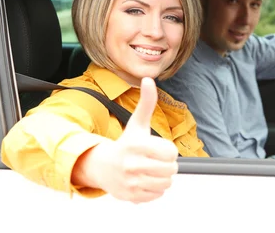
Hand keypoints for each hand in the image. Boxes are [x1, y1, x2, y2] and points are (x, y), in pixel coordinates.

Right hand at [72, 77, 178, 202]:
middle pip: (171, 169)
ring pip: (166, 183)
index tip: (160, 148)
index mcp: (137, 146)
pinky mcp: (131, 196)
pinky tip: (145, 180)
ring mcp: (131, 182)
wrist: (102, 167)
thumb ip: (146, 102)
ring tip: (152, 170)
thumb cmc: (126, 143)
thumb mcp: (137, 123)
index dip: (169, 150)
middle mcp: (132, 165)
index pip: (171, 153)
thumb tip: (149, 79)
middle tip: (157, 160)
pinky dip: (155, 189)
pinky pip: (157, 195)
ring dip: (163, 177)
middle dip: (168, 165)